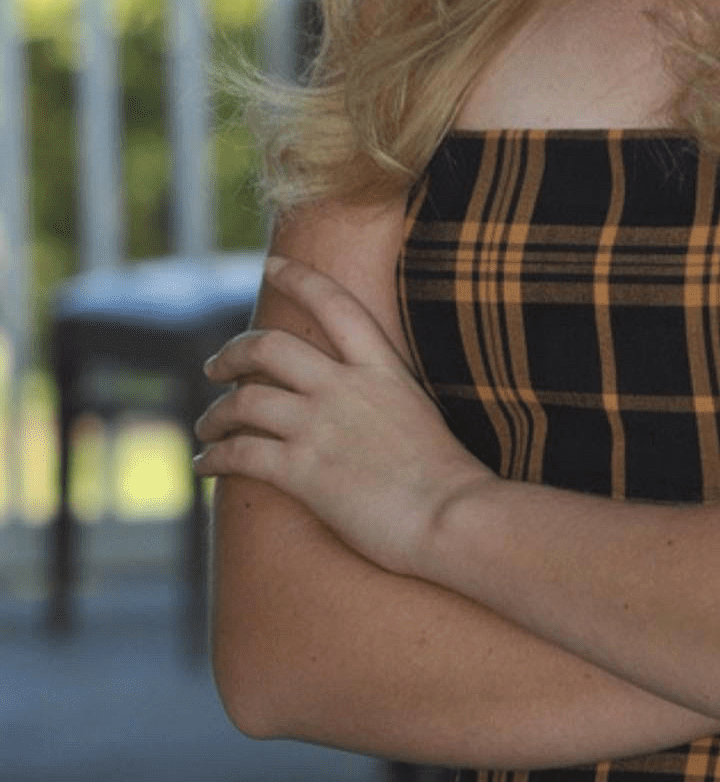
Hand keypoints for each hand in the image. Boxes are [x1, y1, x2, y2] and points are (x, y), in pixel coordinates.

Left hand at [193, 255, 488, 577]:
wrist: (452, 516)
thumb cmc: (448, 477)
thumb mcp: (419, 412)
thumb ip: (383, 397)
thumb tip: (361, 407)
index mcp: (383, 367)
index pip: (335, 303)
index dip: (299, 276)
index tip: (272, 265)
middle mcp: (346, 387)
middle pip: (269, 347)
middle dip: (232, 352)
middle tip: (215, 366)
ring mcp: (321, 426)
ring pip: (245, 402)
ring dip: (215, 414)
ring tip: (206, 428)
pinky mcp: (302, 471)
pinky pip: (241, 455)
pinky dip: (215, 458)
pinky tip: (205, 466)